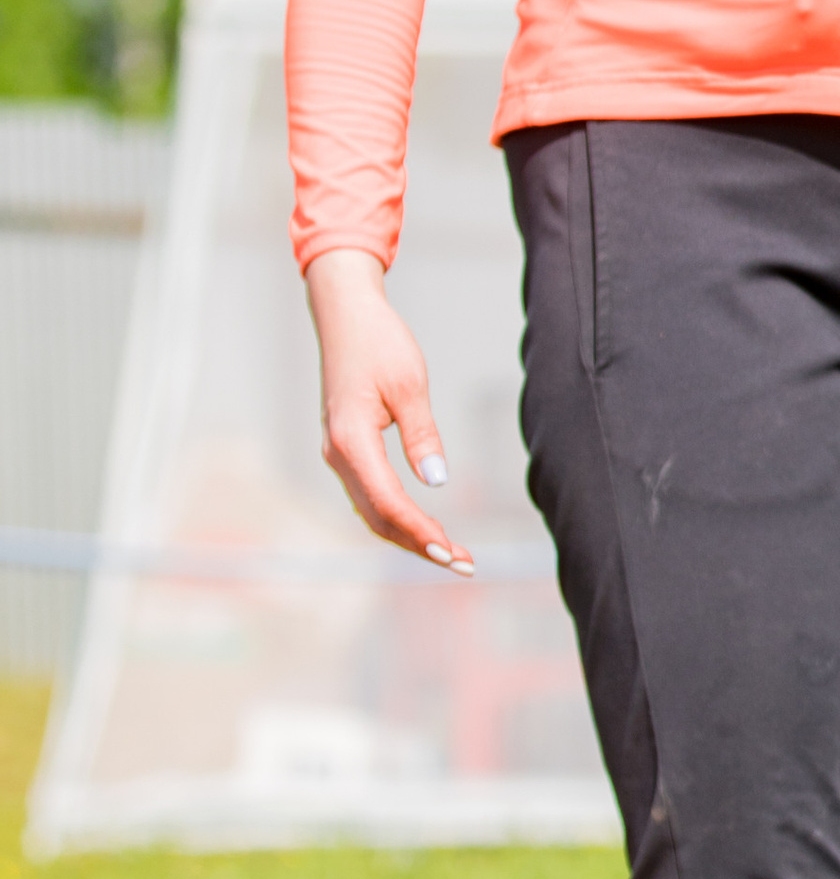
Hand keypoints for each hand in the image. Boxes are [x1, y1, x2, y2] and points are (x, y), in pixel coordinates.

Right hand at [305, 248, 472, 571]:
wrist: (343, 315)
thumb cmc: (379, 342)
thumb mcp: (410, 385)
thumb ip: (422, 436)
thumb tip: (436, 482)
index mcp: (351, 439)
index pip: (389, 501)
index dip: (421, 531)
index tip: (452, 552)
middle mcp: (337, 454)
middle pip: (379, 516)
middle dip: (421, 544)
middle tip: (464, 563)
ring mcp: (338, 454)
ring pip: (372, 511)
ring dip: (410, 535)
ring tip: (452, 553)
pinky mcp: (346, 450)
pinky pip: (370, 495)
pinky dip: (397, 517)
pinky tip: (424, 529)